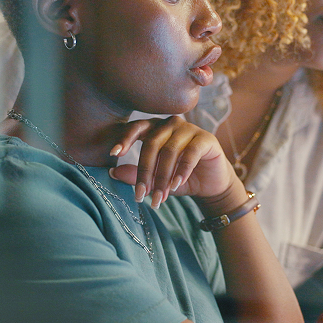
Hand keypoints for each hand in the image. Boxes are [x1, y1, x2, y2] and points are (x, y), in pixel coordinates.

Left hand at [107, 117, 236, 209]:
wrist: (210, 185)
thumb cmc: (178, 178)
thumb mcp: (155, 180)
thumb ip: (135, 174)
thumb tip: (112, 173)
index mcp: (154, 128)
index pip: (136, 128)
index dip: (124, 139)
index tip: (113, 154)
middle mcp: (170, 124)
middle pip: (151, 144)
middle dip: (145, 172)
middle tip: (140, 195)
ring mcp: (189, 128)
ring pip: (169, 151)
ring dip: (163, 177)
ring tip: (159, 197)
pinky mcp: (206, 138)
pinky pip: (190, 153)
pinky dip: (182, 170)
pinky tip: (176, 184)